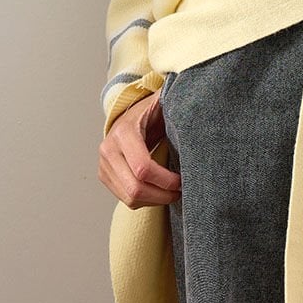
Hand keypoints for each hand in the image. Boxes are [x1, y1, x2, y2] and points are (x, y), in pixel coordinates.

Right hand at [98, 92, 181, 208]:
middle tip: (180, 191)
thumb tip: (198, 104)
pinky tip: (159, 190)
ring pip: (130, 198)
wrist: (130, 113)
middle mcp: (109, 149)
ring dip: (155, 200)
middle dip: (161, 195)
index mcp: (124, 131)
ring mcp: (104, 164)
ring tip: (172, 192)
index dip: (166, 180)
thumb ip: (177, 103)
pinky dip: (146, 200)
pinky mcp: (104, 176)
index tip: (182, 180)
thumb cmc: (152, 110)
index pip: (143, 168)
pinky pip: (125, 199)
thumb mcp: (163, 102)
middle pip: (135, 189)